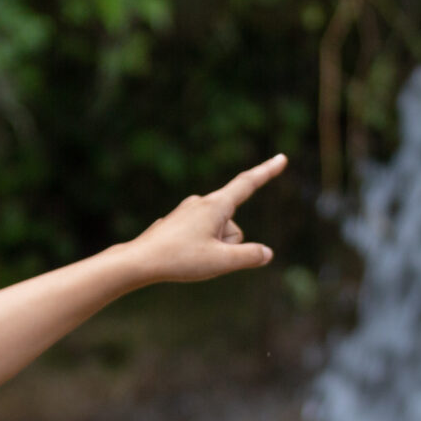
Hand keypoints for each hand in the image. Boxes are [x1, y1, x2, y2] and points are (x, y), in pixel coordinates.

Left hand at [117, 155, 286, 285]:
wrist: (139, 261)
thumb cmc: (179, 259)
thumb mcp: (221, 261)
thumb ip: (250, 256)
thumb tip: (267, 253)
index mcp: (215, 205)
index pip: (247, 184)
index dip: (267, 172)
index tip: (282, 158)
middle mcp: (202, 203)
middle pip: (233, 227)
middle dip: (229, 245)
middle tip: (204, 257)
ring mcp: (189, 212)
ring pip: (218, 234)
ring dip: (214, 248)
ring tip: (190, 257)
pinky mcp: (179, 223)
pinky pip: (202, 237)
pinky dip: (199, 249)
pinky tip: (181, 256)